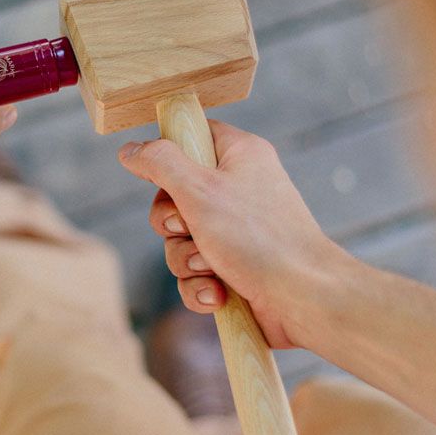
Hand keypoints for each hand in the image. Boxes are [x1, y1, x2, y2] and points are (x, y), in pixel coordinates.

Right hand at [118, 121, 344, 348]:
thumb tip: (130, 149)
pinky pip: (196, 274)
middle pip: (174, 197)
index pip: (192, 136)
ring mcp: (237, 232)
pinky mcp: (236, 268)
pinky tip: (218, 294)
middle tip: (188, 229)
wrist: (305, 298)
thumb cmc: (259, 238)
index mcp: (239, 155)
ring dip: (187, 260)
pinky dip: (200, 287)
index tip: (161, 179)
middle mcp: (239, 189)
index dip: (168, 156)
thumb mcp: (199, 189)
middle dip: (172, 225)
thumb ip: (160, 163)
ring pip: (181, 241)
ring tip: (212, 268)